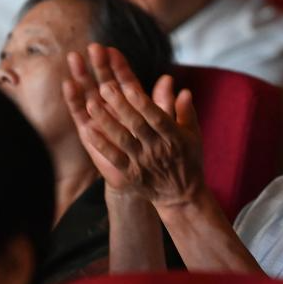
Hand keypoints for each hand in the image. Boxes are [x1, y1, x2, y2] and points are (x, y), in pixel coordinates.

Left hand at [62, 43, 204, 206]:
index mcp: (175, 137)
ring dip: (106, 121)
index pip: (157, 117)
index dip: (143, 103)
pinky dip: (102, 144)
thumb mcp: (193, 135)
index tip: (129, 87)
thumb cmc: (188, 159)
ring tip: (92, 104)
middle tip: (105, 87)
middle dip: (120, 106)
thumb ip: (185, 111)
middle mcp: (158, 149)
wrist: (181, 196)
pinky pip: (114, 158)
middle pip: (137, 125)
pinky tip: (89, 130)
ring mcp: (143, 162)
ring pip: (122, 139)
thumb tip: (184, 90)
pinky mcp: (131, 174)